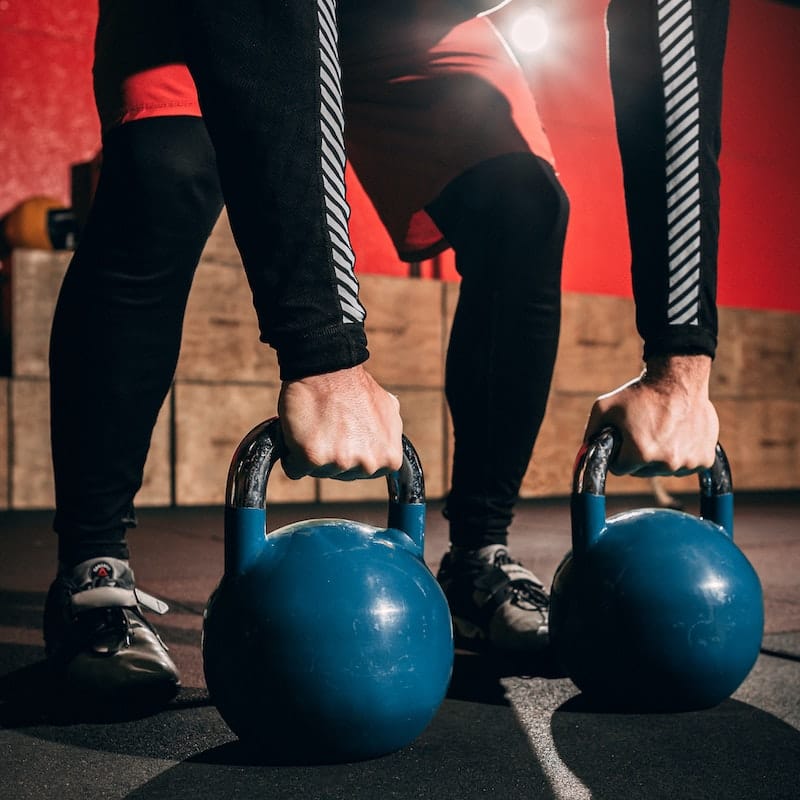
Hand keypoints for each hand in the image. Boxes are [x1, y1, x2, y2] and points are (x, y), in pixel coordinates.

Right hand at [277, 364, 402, 479]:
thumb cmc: (354, 386)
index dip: (352, 452)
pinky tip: (301, 432)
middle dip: (332, 454)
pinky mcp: (312, 458)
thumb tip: (388, 444)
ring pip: (318, 472)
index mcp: (389, 458)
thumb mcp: (388, 410)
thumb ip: (389, 434)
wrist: (327, 367)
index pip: (363, 473)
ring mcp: (341, 463)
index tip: (347, 433)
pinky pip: (294, 469)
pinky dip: (292, 454)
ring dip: (313, 452)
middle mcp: (368, 465)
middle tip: (331, 426)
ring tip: (318, 424)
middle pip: (340, 475)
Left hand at [584, 355, 718, 476]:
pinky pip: (686, 466)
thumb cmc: (640, 393)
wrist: (679, 379)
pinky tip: (678, 434)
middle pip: (643, 471)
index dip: (619, 454)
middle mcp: (665, 462)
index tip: (624, 440)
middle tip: (644, 431)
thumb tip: (584, 454)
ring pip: (664, 469)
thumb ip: (591, 433)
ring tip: (662, 430)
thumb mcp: (604, 408)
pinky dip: (682, 454)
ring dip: (661, 456)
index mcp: (639, 453)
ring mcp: (687, 462)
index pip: (620, 469)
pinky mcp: (704, 460)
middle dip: (639, 455)